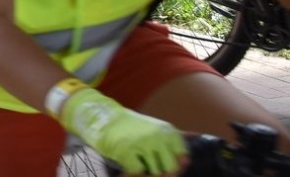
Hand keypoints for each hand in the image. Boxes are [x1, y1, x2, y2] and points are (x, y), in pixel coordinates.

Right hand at [59, 87, 186, 175]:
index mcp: (168, 132)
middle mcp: (158, 136)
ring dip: (146, 171)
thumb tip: (185, 163)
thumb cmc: (133, 131)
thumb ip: (172, 150)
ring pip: (155, 173)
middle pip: (171, 169)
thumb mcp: (156, 134)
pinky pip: (139, 171)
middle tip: (148, 164)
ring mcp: (143, 143)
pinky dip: (133, 170)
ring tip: (138, 160)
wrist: (104, 118)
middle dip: (161, 171)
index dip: (175, 166)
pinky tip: (128, 161)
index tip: (163, 163)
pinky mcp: (128, 151)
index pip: (182, 159)